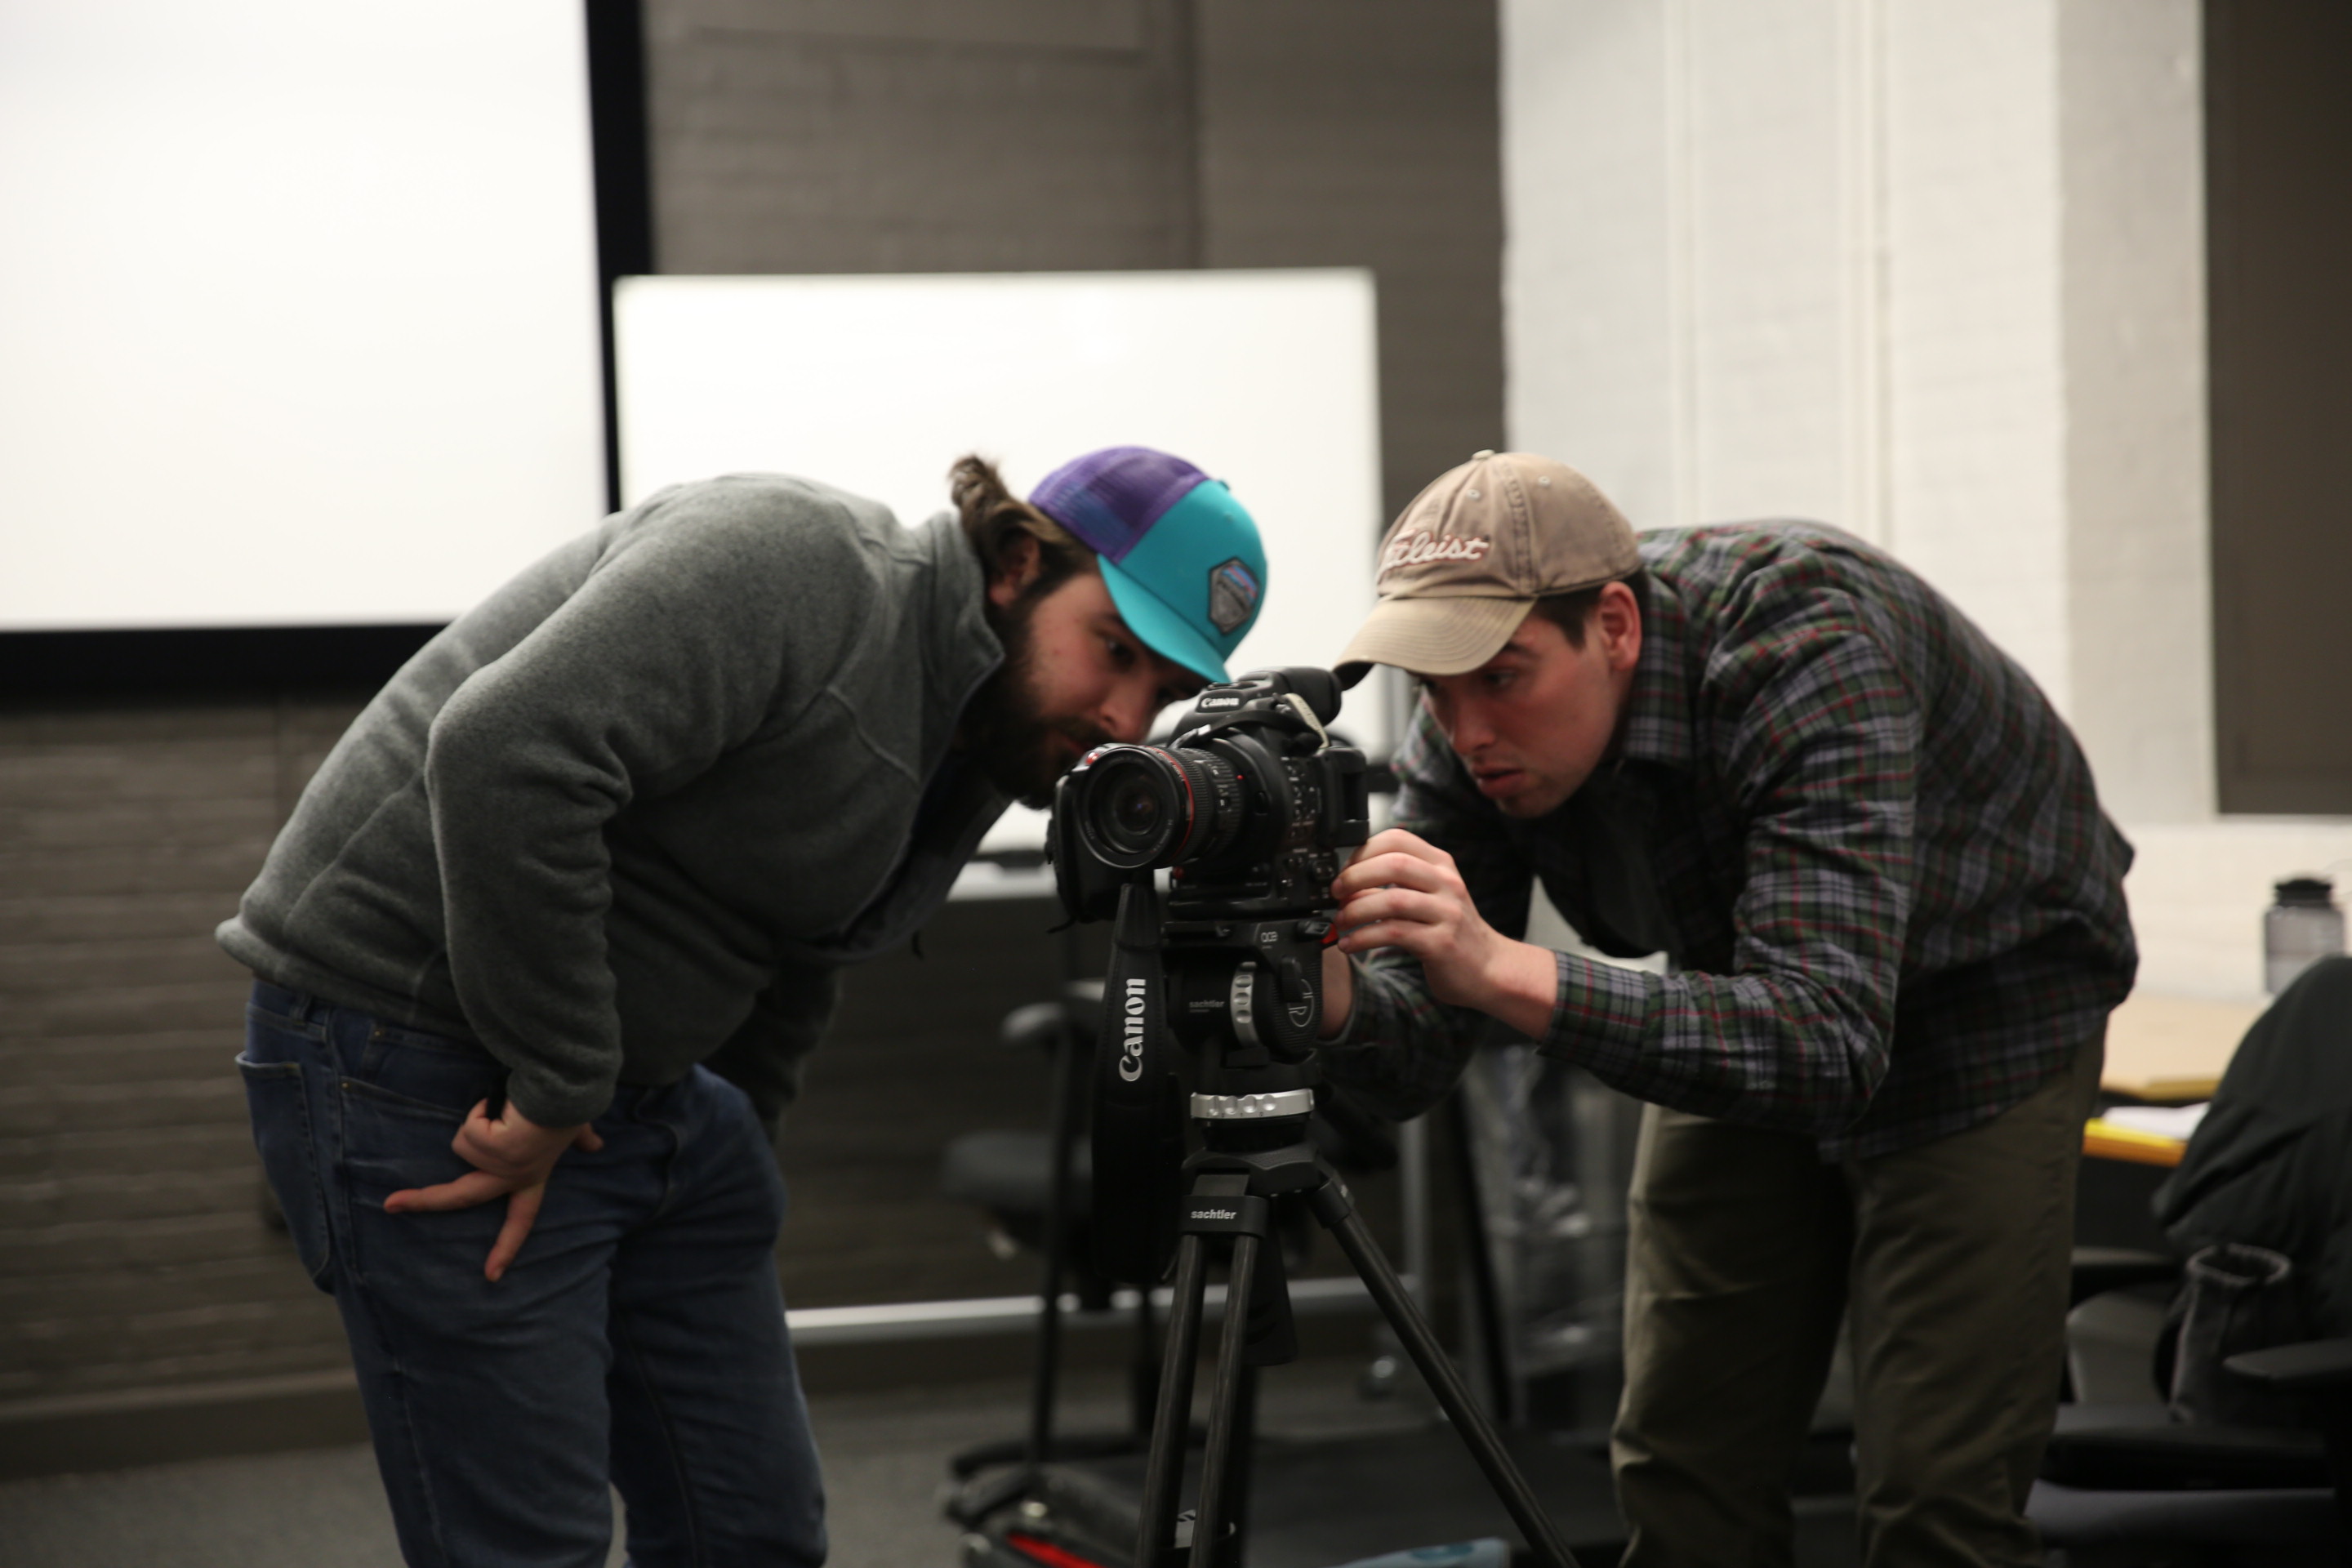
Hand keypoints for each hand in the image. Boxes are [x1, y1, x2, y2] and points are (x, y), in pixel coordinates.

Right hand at [385, 1099, 602, 1282]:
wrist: (567, 1089)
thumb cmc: (569, 1106)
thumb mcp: (575, 1128)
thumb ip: (581, 1138)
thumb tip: (597, 1145)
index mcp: (535, 1177)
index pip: (521, 1219)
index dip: (506, 1246)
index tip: (492, 1275)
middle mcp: (516, 1178)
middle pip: (463, 1196)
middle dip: (424, 1200)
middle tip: (390, 1204)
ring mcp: (501, 1167)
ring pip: (466, 1140)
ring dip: (481, 1117)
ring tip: (509, 1107)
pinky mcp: (491, 1150)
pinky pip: (470, 1125)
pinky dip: (482, 1108)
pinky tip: (505, 1104)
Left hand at [1329, 829, 1556, 1039]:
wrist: (1489, 969)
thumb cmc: (1451, 931)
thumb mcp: (1430, 896)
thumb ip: (1397, 883)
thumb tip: (1347, 880)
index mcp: (1441, 865)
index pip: (1397, 839)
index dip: (1363, 851)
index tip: (1344, 870)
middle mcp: (1446, 883)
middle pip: (1393, 864)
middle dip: (1355, 877)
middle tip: (1336, 894)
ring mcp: (1446, 913)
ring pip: (1391, 900)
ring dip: (1355, 910)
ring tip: (1340, 922)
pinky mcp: (1440, 943)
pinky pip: (1393, 933)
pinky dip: (1363, 937)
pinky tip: (1350, 944)